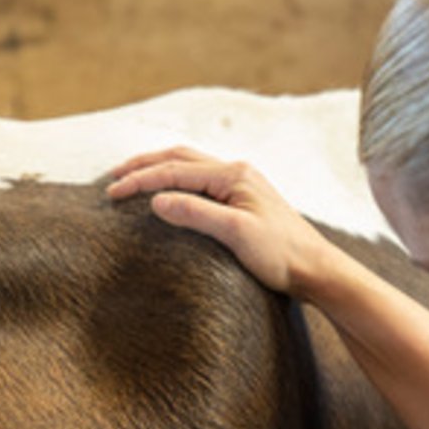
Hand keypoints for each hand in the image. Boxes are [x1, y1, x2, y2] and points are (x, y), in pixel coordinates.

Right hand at [107, 146, 338, 298]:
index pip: (174, 170)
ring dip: (160, 169)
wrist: (317, 271)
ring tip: (133, 179)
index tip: (111, 192)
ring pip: (190, 167)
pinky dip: (177, 182)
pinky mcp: (244, 202)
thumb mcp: (236, 234)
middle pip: (179, 158)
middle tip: (113, 176)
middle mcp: (237, 173)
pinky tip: (170, 194)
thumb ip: (196, 213)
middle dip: (144, 165)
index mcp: (233, 175)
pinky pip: (201, 183)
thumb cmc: (282, 255)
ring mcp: (242, 186)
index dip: (140, 180)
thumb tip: (156, 199)